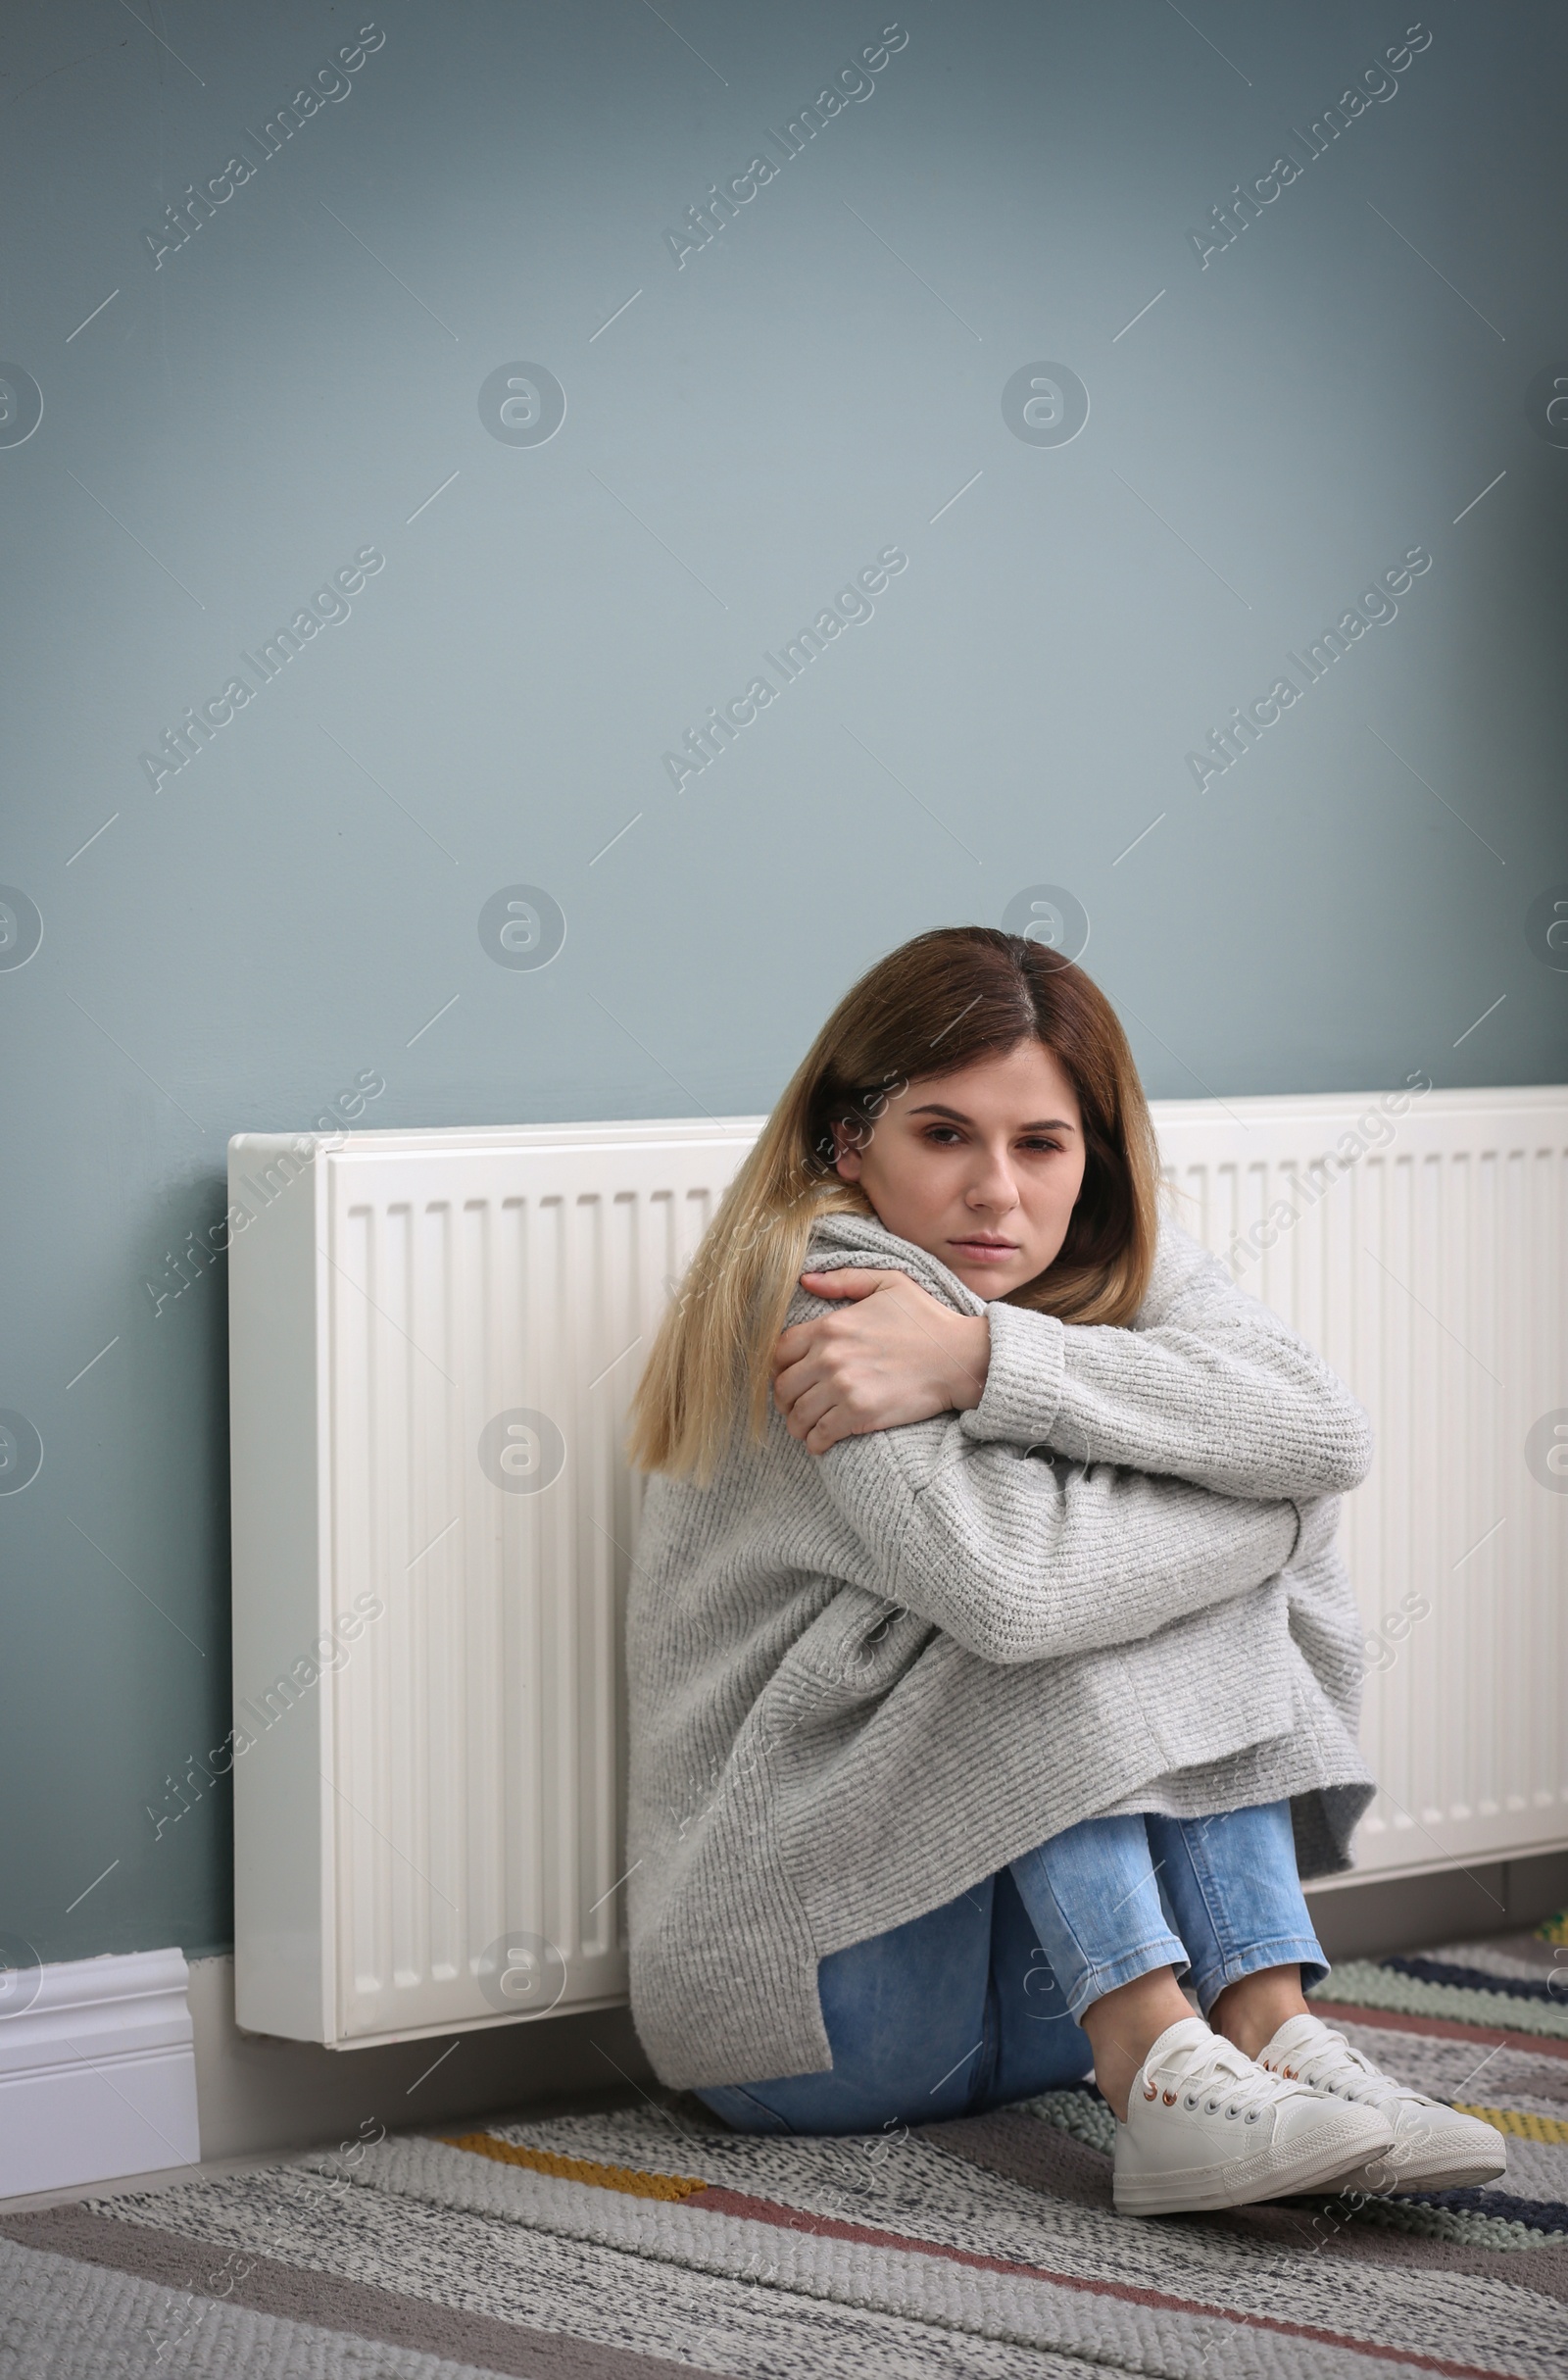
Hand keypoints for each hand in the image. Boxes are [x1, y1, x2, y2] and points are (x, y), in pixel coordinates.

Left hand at [772, 1268, 990, 1452]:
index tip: (788, 1376)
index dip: (778, 1366)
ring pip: (797, 1414)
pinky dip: (814, 1442)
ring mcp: (842, 1387)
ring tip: (804, 1427)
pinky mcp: (858, 1414)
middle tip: (794, 1406)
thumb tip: (805, 1281)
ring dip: (796, 1424)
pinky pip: (819, 1435)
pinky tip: (819, 1442)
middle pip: (783, 1386)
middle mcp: (829, 1357)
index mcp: (830, 1326)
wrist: (958, 1356)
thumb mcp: (888, 1282)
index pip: (780, 1351)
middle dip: (784, 1399)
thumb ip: (843, 1280)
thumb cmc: (926, 1318)